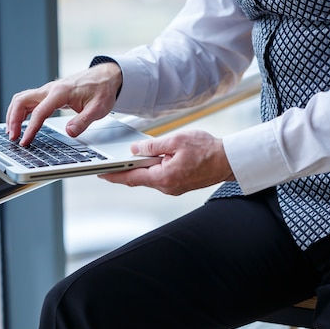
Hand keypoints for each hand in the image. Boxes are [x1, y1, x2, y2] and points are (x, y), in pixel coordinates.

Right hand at [5, 62, 121, 144]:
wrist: (105, 76)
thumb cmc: (102, 90)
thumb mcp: (98, 108)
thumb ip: (83, 121)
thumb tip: (69, 132)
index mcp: (61, 92)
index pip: (39, 112)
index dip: (30, 128)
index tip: (25, 141)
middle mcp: (50, 89)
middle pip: (21, 101)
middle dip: (13, 120)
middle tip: (13, 138)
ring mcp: (48, 90)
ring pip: (21, 99)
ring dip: (13, 115)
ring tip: (12, 133)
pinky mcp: (48, 94)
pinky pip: (28, 100)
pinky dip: (20, 111)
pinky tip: (19, 123)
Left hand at [99, 130, 234, 194]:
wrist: (228, 160)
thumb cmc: (207, 149)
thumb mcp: (176, 141)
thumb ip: (153, 146)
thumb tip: (135, 150)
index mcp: (164, 177)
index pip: (132, 177)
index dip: (114, 176)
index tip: (100, 173)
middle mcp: (167, 187)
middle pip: (139, 179)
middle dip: (124, 172)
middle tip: (108, 166)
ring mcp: (174, 188)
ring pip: (150, 178)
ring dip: (140, 170)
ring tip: (128, 160)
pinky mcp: (179, 185)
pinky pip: (160, 178)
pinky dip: (152, 171)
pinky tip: (150, 162)